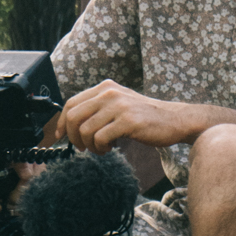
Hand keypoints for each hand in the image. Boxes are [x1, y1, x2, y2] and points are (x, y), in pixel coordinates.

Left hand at [57, 81, 194, 153]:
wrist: (176, 120)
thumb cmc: (146, 116)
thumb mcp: (119, 103)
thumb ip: (98, 107)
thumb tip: (70, 124)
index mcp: (105, 87)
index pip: (71, 103)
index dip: (61, 122)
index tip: (60, 137)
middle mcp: (110, 93)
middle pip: (74, 116)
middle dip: (73, 137)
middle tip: (81, 147)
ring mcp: (119, 106)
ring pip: (86, 130)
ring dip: (90, 145)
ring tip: (101, 148)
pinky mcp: (128, 121)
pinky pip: (101, 138)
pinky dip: (101, 148)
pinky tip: (110, 149)